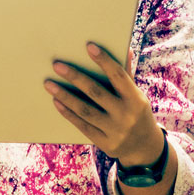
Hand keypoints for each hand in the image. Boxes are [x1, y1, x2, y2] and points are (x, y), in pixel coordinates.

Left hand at [46, 42, 163, 165]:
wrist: (144, 148)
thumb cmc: (136, 113)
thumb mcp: (136, 95)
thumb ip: (127, 75)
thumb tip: (124, 48)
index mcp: (136, 99)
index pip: (118, 76)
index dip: (104, 60)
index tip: (89, 46)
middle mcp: (126, 115)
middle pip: (96, 92)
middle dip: (75, 77)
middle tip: (57, 65)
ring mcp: (115, 131)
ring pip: (85, 110)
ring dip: (65, 96)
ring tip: (49, 84)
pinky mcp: (105, 143)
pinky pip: (82, 126)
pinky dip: (68, 113)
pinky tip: (56, 101)